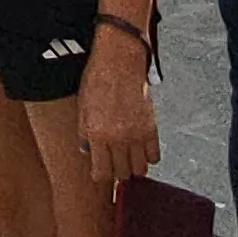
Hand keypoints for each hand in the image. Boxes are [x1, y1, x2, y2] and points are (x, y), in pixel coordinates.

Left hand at [77, 33, 157, 186]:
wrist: (120, 60)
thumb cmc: (97, 79)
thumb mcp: (82, 106)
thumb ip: (84, 132)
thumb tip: (87, 151)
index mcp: (97, 134)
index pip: (101, 172)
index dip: (100, 176)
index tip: (101, 172)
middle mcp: (118, 139)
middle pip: (122, 174)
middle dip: (118, 172)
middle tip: (115, 164)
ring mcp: (136, 135)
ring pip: (140, 169)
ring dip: (134, 167)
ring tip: (129, 158)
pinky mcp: (151, 128)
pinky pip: (154, 156)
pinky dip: (149, 156)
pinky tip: (142, 149)